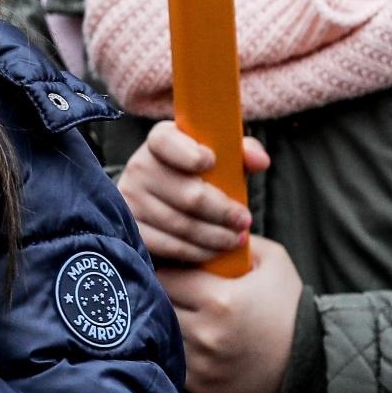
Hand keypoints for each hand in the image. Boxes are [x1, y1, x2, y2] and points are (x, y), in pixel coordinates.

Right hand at [119, 120, 268, 265]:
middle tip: (244, 221)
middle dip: (222, 211)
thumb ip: (243, 153)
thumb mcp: (222, 161)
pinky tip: (214, 251)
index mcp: (161, 142)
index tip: (211, 161)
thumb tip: (260, 161)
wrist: (168, 206)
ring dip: (215, 235)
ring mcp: (131, 199)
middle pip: (186, 193)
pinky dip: (197, 251)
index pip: (165, 141)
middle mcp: (139, 167)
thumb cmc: (202, 178)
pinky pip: (169, 245)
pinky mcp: (133, 229)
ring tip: (236, 239)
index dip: (187, 152)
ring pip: (181, 223)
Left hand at [159, 238, 303, 392]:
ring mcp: (201, 362)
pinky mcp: (200, 384)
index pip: (167, 275)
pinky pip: (171, 359)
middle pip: (158, 303)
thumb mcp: (274, 263)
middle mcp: (205, 332)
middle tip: (170, 287)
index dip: (165, 267)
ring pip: (161, 331)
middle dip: (160, 292)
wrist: (310, 363)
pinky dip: (174, 347)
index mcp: (219, 299)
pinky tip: (188, 336)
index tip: (170, 265)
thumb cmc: (290, 308)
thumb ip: (237, 241)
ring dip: (165, 320)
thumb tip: (205, 226)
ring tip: (178, 309)